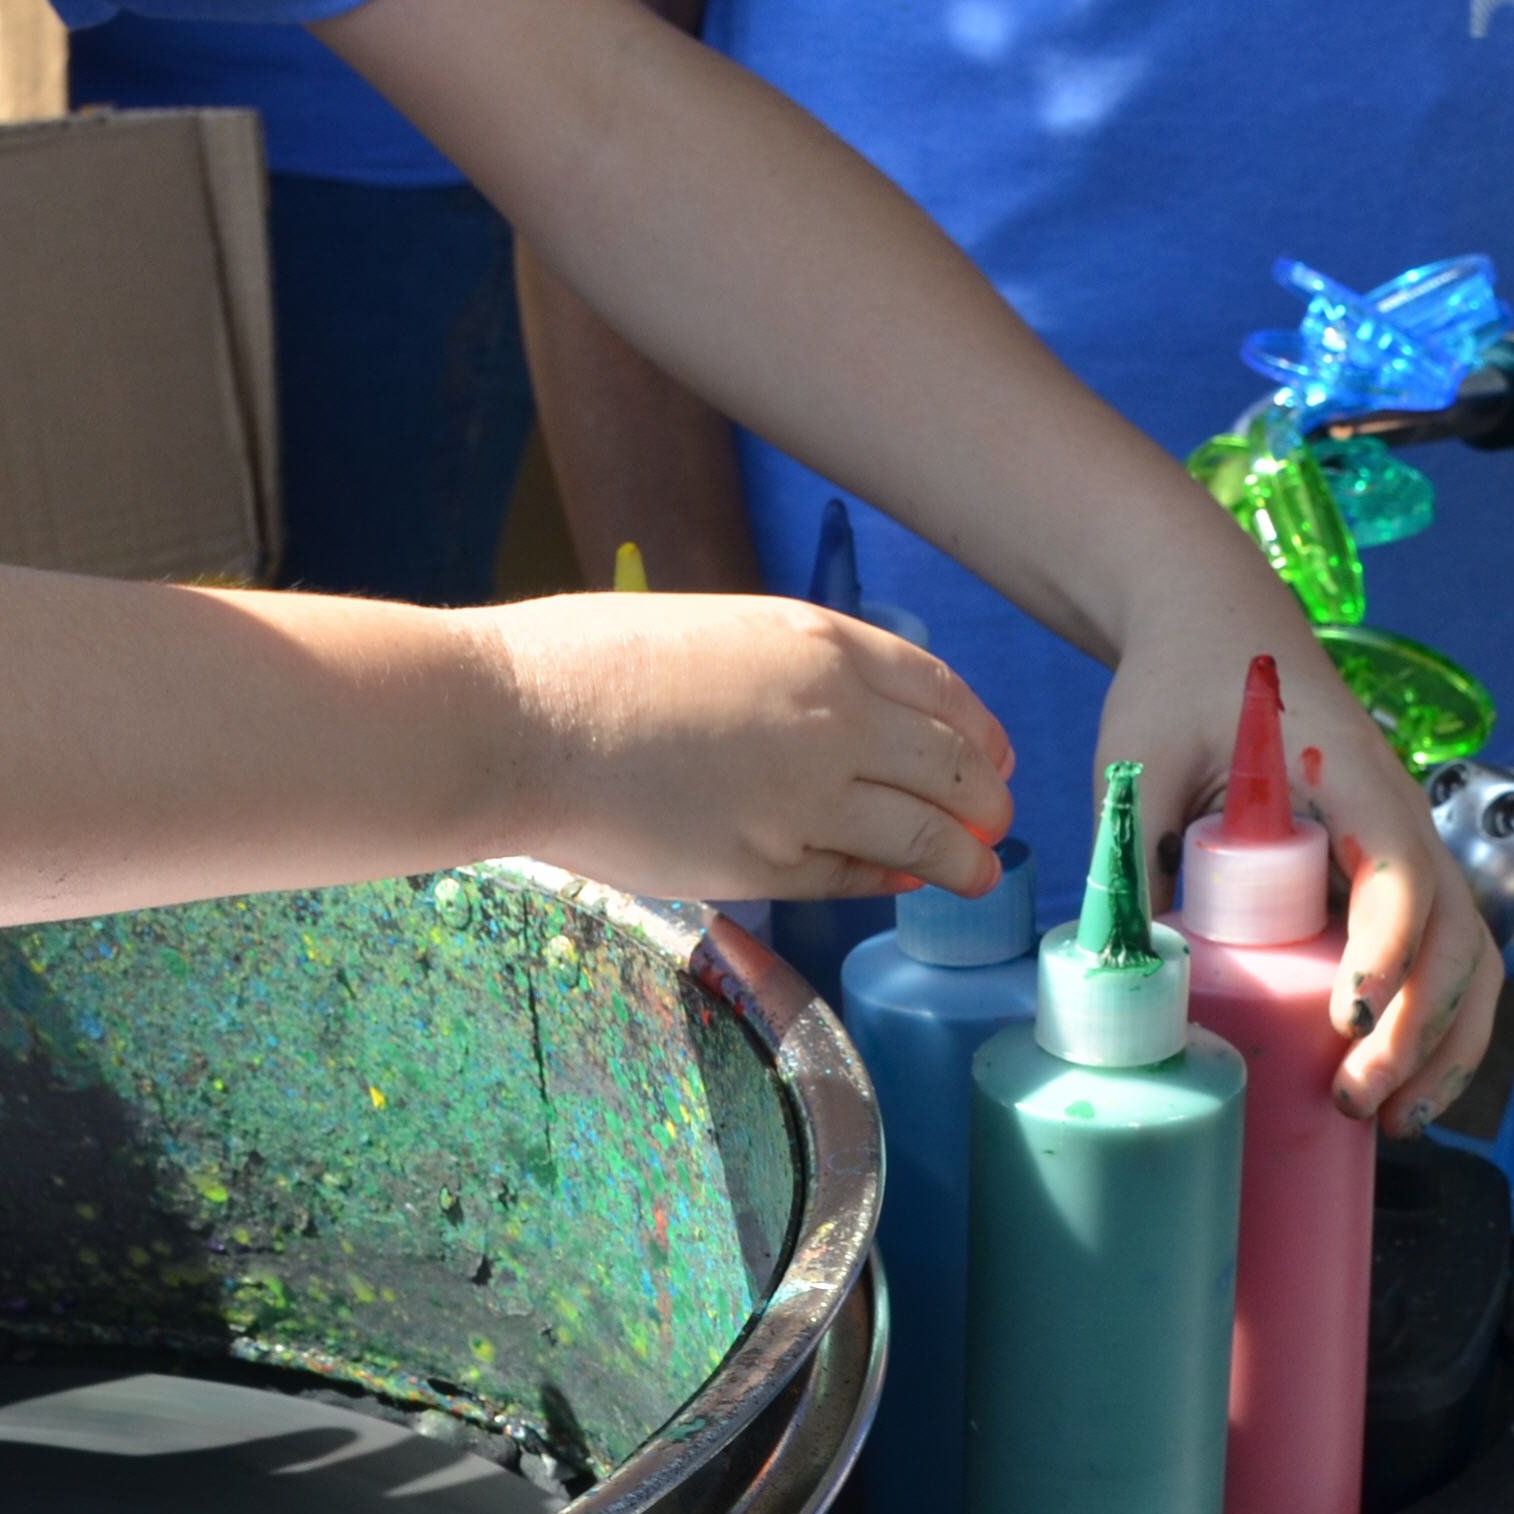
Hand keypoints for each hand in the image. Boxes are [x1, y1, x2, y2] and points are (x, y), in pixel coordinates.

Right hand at [476, 592, 1015, 902]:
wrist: (519, 723)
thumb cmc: (587, 666)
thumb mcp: (714, 631)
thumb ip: (786, 670)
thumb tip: (833, 714)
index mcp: (818, 642)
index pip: (939, 688)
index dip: (977, 726)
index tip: (992, 750)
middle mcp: (833, 716)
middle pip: (950, 763)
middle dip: (984, 795)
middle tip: (994, 817)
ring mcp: (807, 795)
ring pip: (922, 833)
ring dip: (961, 857)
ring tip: (977, 871)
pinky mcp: (767, 863)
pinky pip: (854, 877)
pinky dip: (888, 881)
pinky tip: (901, 883)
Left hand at [1092, 602, 1500, 1137]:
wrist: (1216, 630)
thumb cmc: (1179, 682)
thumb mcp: (1140, 753)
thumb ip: (1131, 847)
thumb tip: (1125, 973)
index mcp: (1348, 774)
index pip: (1400, 869)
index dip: (1389, 950)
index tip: (1351, 1017)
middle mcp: (1398, 814)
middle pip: (1451, 934)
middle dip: (1419, 1030)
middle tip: (1354, 1099)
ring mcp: (1403, 849)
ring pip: (1465, 958)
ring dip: (1444, 1045)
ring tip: (1389, 1121)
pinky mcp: (1388, 880)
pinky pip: (1439, 960)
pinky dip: (1436, 1029)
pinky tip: (1398, 1090)